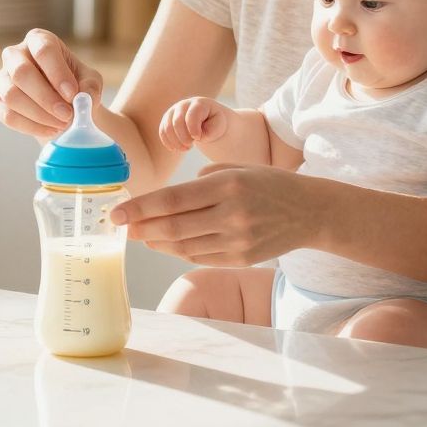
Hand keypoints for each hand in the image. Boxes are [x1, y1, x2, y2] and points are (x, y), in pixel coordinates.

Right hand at [0, 29, 104, 139]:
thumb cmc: (75, 85)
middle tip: (68, 115)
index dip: (57, 73)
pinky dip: (31, 126)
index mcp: (38, 40)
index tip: (73, 95)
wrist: (61, 104)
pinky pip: (8, 115)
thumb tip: (84, 98)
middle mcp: (15, 54)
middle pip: (21, 72)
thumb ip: (90, 87)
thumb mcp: (90, 81)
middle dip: (46, 98)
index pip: (43, 50)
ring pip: (11, 96)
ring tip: (62, 124)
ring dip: (39, 115)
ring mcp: (1, 77)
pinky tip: (50, 130)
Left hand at [111, 163, 318, 265]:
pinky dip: (178, 251)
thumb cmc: (268, 183)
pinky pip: (200, 257)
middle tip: (120, 228)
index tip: (116, 213)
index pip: (172, 198)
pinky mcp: (241, 259)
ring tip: (141, 234)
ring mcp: (237, 241)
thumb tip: (165, 200)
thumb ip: (200, 181)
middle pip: (172, 227)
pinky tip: (166, 243)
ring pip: (183, 246)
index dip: (139, 207)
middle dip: (140, 228)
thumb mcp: (237, 168)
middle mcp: (231, 214)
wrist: (310, 212)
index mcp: (227, 185)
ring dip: (156, 241)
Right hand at [159, 97, 228, 150]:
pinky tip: (176, 148)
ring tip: (186, 148)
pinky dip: (168, 142)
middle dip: (184, 138)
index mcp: (199, 103)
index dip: (193, 129)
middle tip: (191, 146)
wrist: (208, 119)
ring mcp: (173, 111)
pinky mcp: (167, 119)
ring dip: (176, 142)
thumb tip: (197, 137)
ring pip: (167, 128)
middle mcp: (184, 104)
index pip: (192, 116)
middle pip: (177, 122)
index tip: (198, 139)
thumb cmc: (214, 122)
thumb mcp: (219, 125)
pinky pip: (162, 132)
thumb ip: (210, 131)